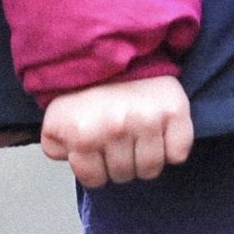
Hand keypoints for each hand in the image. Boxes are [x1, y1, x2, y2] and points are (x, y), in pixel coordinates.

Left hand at [40, 76, 195, 187]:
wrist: (118, 53)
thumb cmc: (87, 90)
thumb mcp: (56, 120)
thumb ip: (56, 147)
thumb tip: (71, 160)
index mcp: (84, 135)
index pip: (95, 180)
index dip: (95, 168)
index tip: (97, 149)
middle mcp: (116, 129)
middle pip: (124, 175)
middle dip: (119, 162)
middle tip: (118, 139)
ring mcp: (148, 121)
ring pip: (151, 169)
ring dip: (145, 159)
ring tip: (137, 138)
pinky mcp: (174, 112)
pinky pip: (178, 153)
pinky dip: (172, 149)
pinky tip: (159, 134)